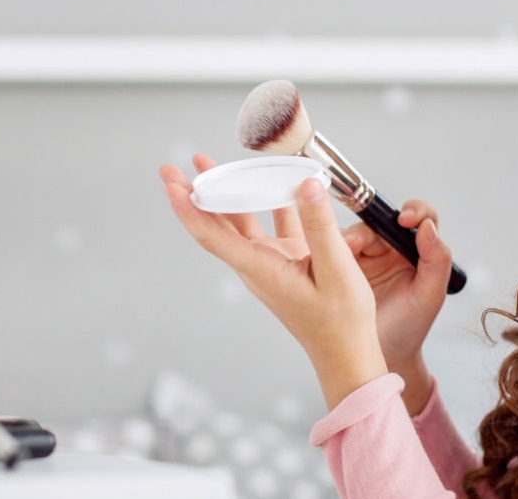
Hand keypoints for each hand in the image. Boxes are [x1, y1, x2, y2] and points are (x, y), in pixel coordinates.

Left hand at [160, 154, 387, 409]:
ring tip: (206, 165)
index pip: (213, 237)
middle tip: (172, 168)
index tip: (171, 185)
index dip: (190, 209)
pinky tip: (269, 180)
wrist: (346, 351)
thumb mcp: (336, 269)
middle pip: (217, 226)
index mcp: (261, 269)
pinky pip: (269, 224)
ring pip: (239, 222)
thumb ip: (320, 225)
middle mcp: (258, 264)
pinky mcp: (287, 260)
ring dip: (224, 193)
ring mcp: (270, 262)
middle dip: (194, 194)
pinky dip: (265, 200)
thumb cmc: (340, 321)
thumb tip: (306, 183)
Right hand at [341, 199, 452, 413]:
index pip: (420, 218)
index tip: (405, 219)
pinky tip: (324, 259)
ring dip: (346, 240)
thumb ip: (437, 260)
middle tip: (357, 243)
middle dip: (368, 230)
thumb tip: (428, 227)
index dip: (413, 211)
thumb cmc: (410, 328)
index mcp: (416, 251)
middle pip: (379, 222)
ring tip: (341, 254)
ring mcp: (364, 257)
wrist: (383, 357)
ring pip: (354, 234)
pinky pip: (332, 250)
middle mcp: (390, 249)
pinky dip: (327, 250)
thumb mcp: (430, 296)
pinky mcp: (340, 267)